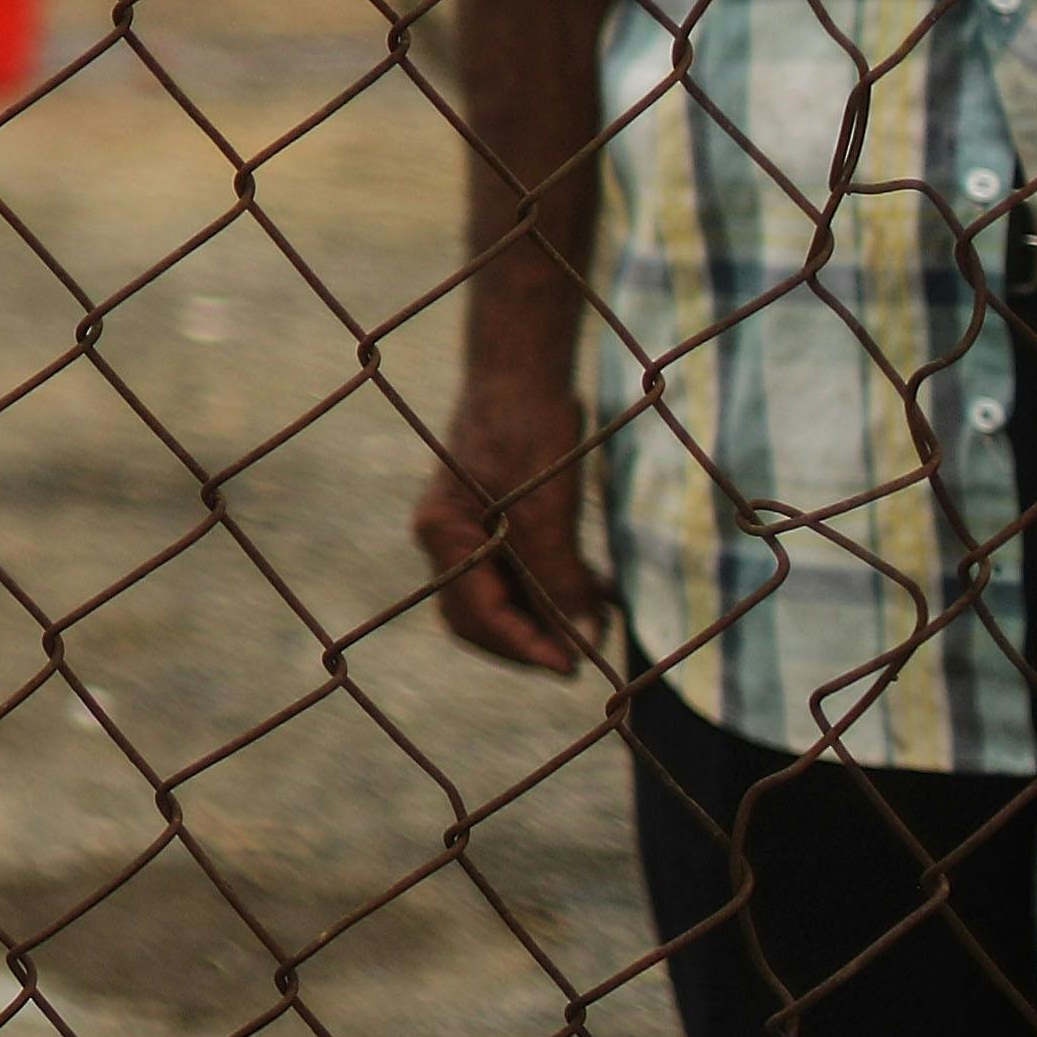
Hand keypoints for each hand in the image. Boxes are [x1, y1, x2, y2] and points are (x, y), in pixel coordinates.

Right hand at [410, 358, 606, 675]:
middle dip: (527, 641)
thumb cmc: (528, 428)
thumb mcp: (548, 508)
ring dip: (543, 617)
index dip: (525, 647)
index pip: (477, 616)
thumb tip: (582, 639)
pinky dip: (549, 588)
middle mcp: (443, 536)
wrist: (520, 368)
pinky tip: (592, 592)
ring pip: (499, 597)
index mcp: (441, 533)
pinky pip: (514, 570)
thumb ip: (558, 576)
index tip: (573, 668)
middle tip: (579, 657)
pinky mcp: (488, 516)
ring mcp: (463, 526)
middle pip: (477, 617)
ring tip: (594, 624)